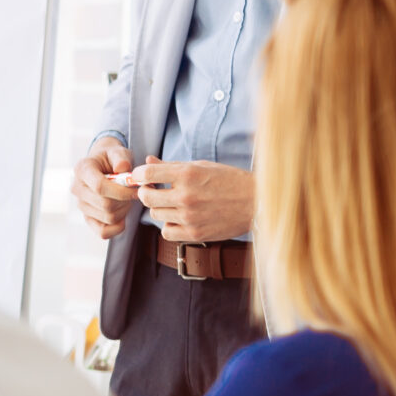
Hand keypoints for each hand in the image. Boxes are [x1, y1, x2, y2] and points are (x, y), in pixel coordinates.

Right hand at [72, 137, 136, 239]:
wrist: (103, 166)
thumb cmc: (112, 159)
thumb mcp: (118, 151)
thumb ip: (121, 158)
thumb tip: (122, 168)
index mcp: (82, 170)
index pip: (99, 187)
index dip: (121, 191)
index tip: (136, 189)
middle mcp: (77, 188)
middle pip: (105, 204)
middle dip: (125, 201)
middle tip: (135, 193)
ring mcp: (81, 205)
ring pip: (108, 217)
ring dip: (124, 210)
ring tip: (128, 200)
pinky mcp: (87, 218)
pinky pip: (102, 232)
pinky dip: (117, 227)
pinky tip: (123, 216)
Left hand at [134, 160, 256, 243]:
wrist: (257, 202)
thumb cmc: (229, 180)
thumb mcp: (202, 166)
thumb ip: (172, 166)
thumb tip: (147, 161)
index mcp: (188, 174)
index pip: (147, 174)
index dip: (138, 175)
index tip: (141, 177)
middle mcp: (186, 196)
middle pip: (146, 197)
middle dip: (146, 192)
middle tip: (154, 191)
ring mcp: (190, 217)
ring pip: (155, 215)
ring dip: (160, 209)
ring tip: (173, 204)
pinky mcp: (195, 234)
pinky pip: (166, 232)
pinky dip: (169, 226)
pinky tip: (179, 218)